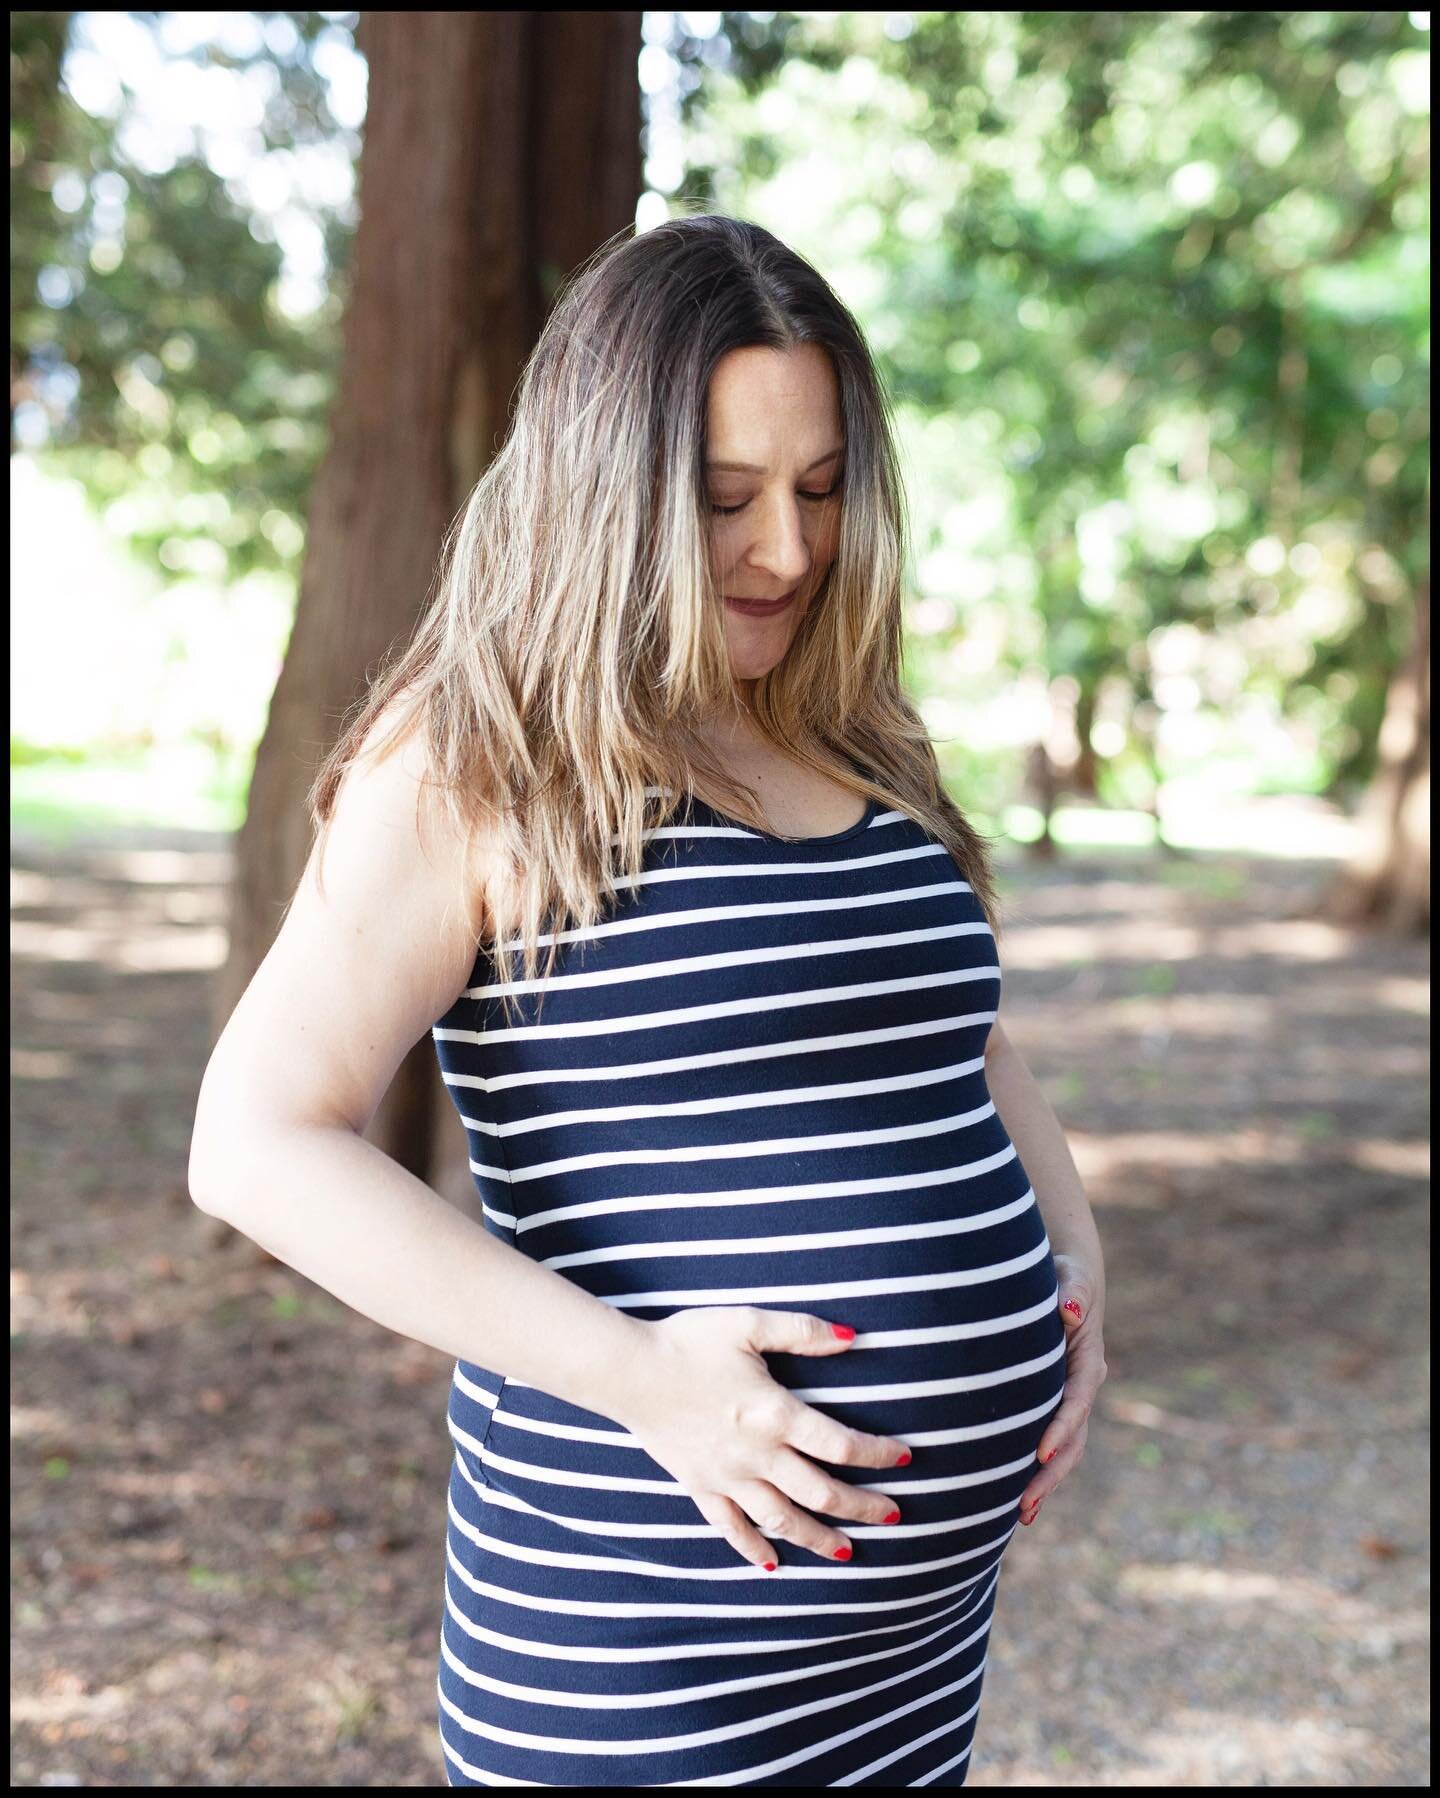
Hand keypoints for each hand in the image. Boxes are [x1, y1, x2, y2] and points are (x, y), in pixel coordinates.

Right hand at [612, 1306, 912, 1569]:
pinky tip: (772, 1564)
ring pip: (782, 1519)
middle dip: (861, 1507)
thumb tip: (853, 1338)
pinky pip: (731, 1528)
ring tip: (847, 1552)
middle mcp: (757, 1455)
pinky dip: (753, 1548)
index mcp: (775, 1414)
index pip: (840, 1445)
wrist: (629, 1371)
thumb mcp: (749, 1324)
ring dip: (818, 1538)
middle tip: (893, 1516)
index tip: (906, 1458)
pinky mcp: (700, 1486)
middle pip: (820, 1492)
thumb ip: (802, 1331)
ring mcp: (727, 1477)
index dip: (878, 1454)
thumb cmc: (689, 1342)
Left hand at [1019, 1253, 1106, 1526]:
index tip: (1041, 1453)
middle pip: (1073, 1439)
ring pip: (1063, 1450)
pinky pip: (1048, 1443)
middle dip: (1051, 1474)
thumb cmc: (1063, 1273)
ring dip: (1045, 1482)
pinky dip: (1035, 1471)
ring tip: (1021, 1515)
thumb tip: (1069, 1309)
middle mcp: (1083, 1386)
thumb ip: (1072, 1289)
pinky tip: (1013, 1500)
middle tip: (1024, 1503)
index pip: (1077, 1400)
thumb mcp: (1069, 1275)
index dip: (1061, 1428)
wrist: (1065, 1279)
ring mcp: (1069, 1400)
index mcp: (1087, 1360)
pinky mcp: (1052, 1405)